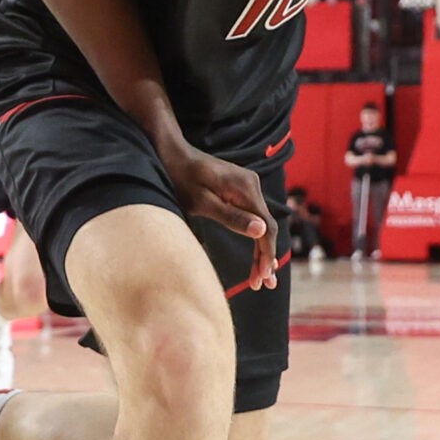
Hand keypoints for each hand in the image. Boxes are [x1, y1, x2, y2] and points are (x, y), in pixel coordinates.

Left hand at [160, 138, 277, 289]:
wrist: (172, 154)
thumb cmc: (181, 178)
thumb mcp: (201, 202)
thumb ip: (231, 217)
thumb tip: (261, 231)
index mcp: (245, 188)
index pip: (266, 226)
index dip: (267, 253)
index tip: (265, 276)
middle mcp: (252, 185)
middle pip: (267, 227)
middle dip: (265, 257)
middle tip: (262, 285)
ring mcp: (248, 187)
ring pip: (261, 223)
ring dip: (261, 250)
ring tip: (260, 278)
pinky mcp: (240, 190)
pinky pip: (253, 216)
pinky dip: (254, 236)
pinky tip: (257, 255)